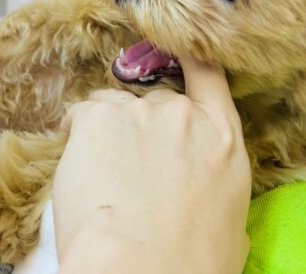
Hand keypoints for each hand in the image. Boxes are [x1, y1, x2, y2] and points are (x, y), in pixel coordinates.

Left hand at [53, 56, 250, 273]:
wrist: (141, 270)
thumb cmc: (189, 263)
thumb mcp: (230, 220)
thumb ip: (215, 182)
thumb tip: (203, 187)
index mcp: (222, 137)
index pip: (207, 74)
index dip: (189, 58)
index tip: (175, 54)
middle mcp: (183, 114)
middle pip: (154, 99)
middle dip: (140, 123)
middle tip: (126, 163)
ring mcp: (139, 112)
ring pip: (113, 105)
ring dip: (106, 129)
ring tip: (99, 172)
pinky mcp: (98, 118)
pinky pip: (82, 113)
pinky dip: (75, 131)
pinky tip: (78, 165)